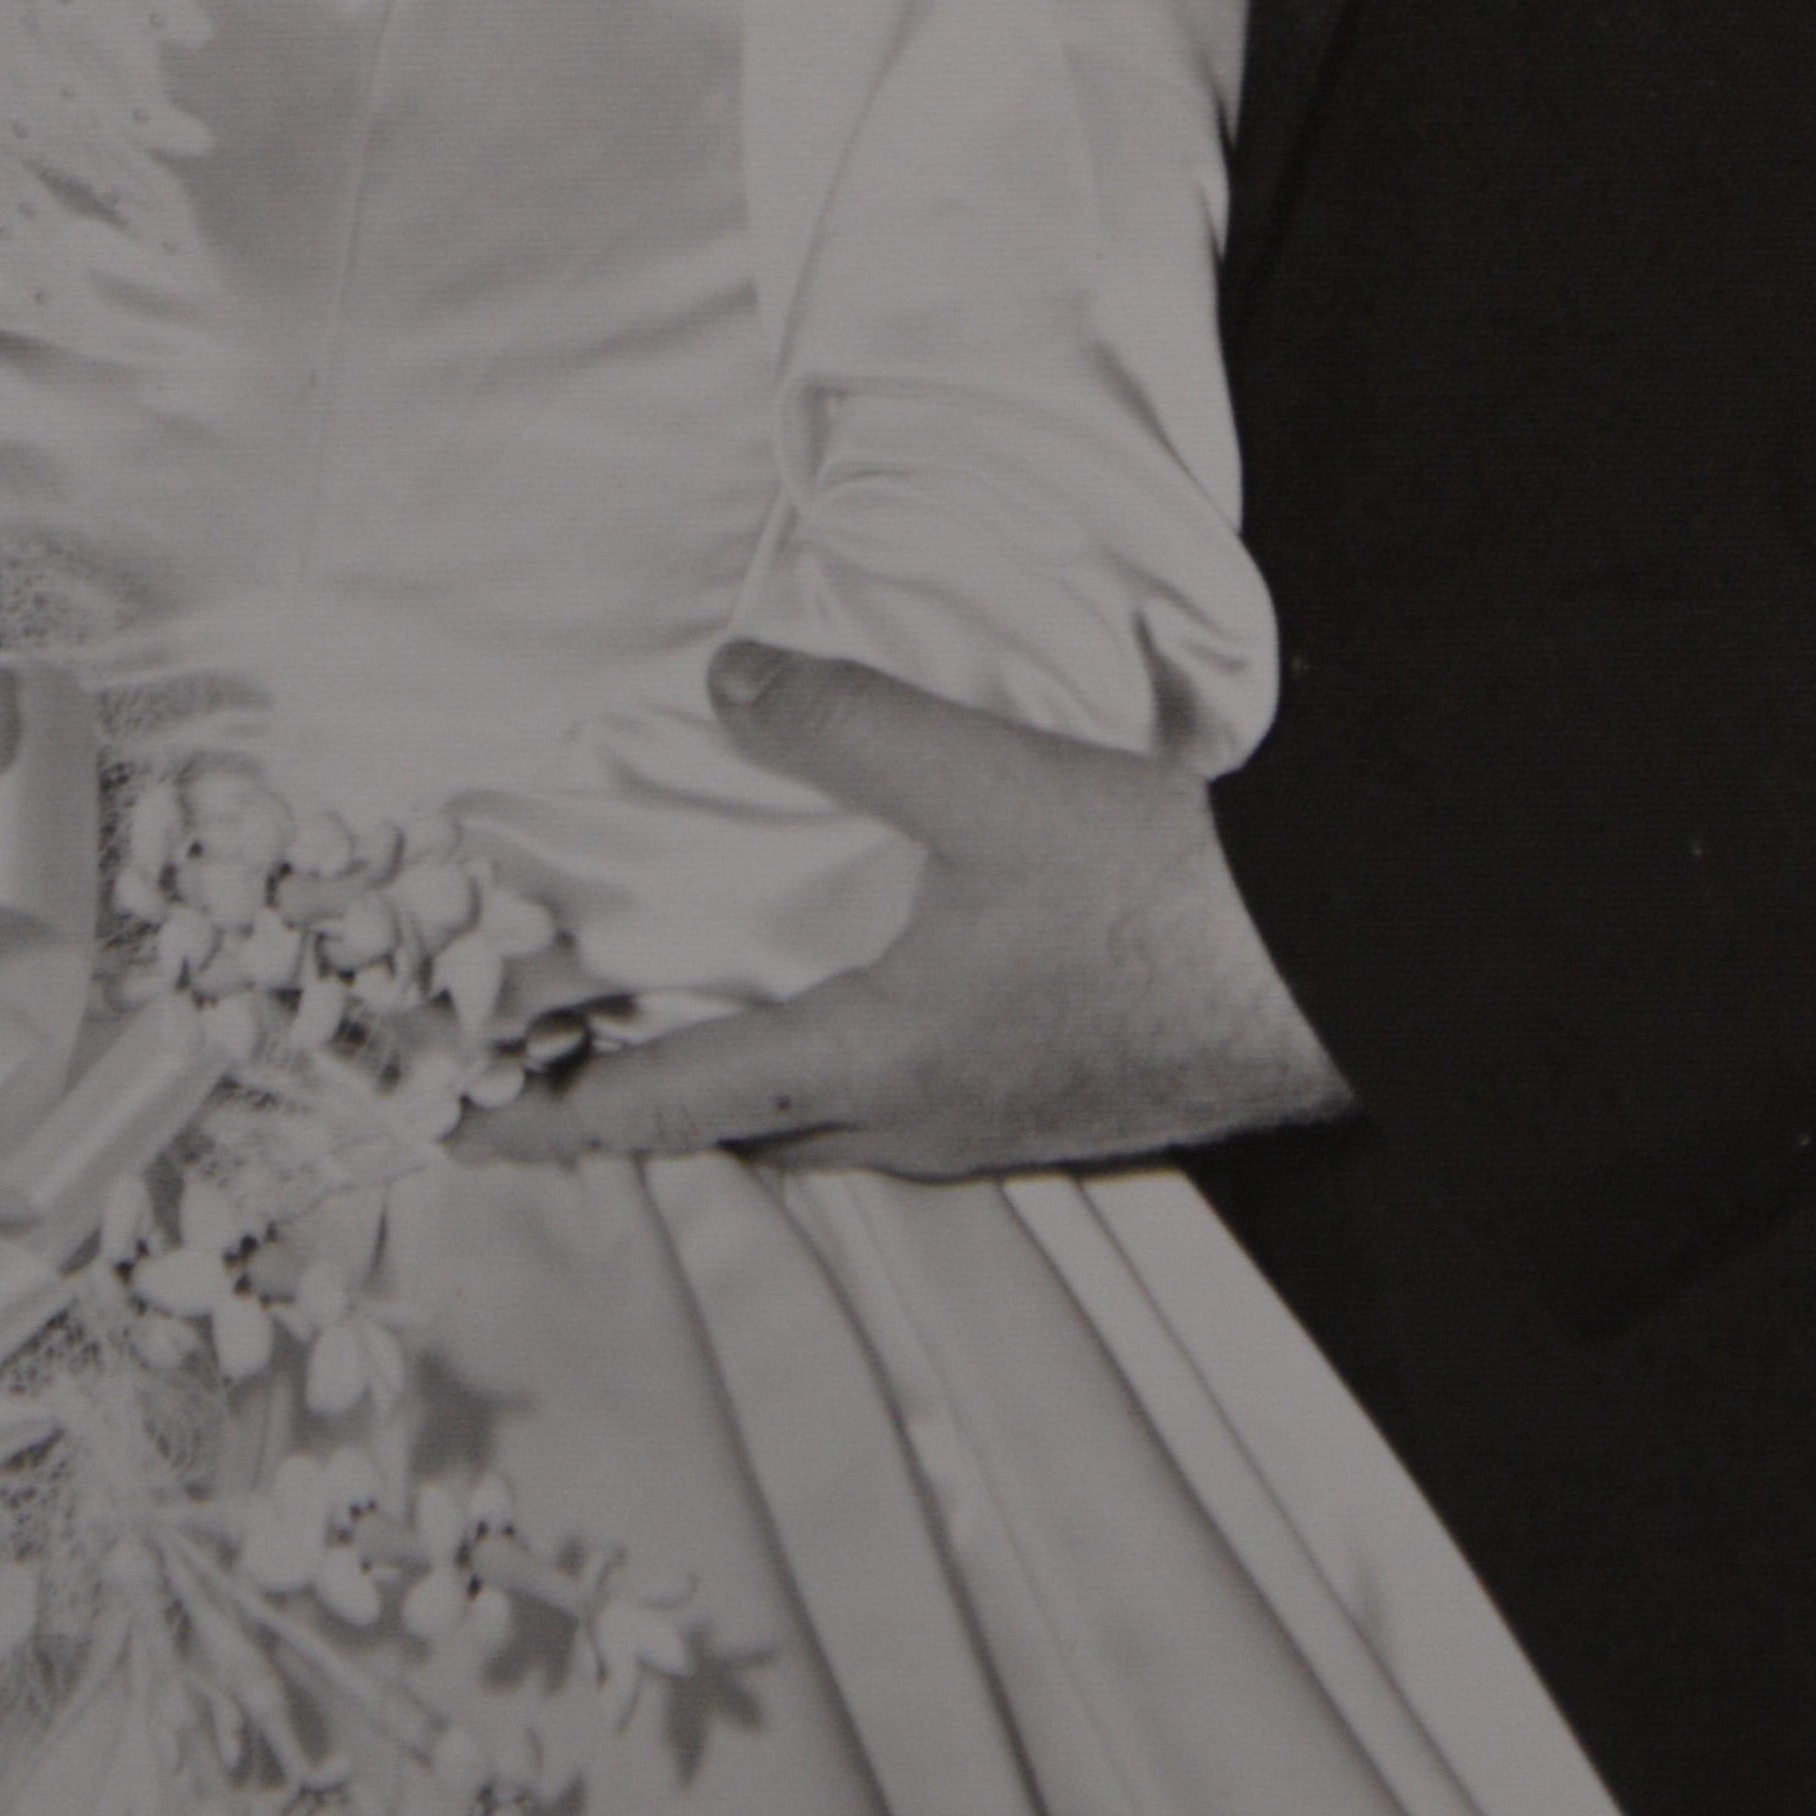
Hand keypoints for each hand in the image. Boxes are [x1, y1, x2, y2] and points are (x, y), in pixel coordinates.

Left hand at [456, 641, 1352, 1178]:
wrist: (1351, 972)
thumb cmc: (1170, 896)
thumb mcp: (993, 782)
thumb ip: (851, 726)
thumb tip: (728, 680)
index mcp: (881, 1060)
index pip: (676, 1098)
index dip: (559, 1112)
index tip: (463, 1134)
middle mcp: (928, 1125)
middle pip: (754, 1135)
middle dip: (659, 1108)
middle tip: (578, 1067)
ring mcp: (1008, 1133)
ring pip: (844, 1135)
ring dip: (768, 1094)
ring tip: (717, 1034)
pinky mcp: (1074, 1112)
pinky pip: (925, 1115)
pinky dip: (861, 1079)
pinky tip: (891, 1011)